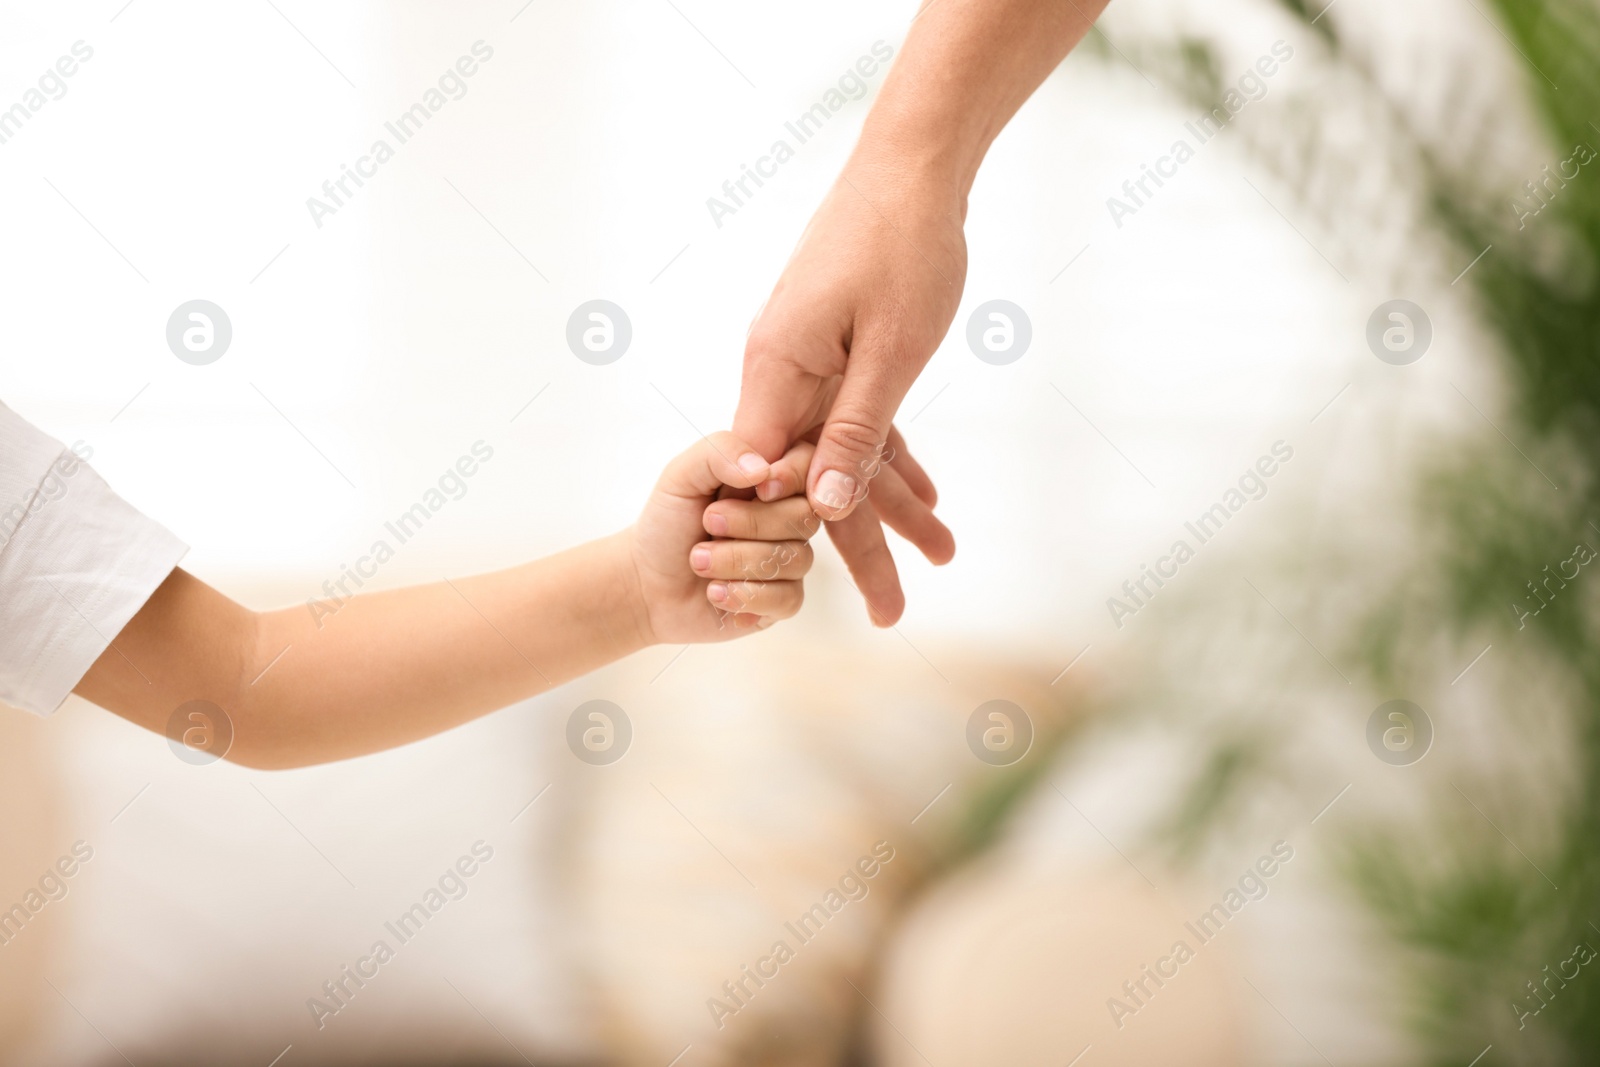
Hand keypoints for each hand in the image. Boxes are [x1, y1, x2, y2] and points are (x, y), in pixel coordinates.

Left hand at [629, 432, 818, 644]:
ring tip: (699, 562)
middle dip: (751, 523)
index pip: (808, 468)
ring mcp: (788, 561)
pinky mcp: (782, 602)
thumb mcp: (681, 476)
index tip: (756, 489)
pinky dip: (746, 595)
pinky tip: (715, 592)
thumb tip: (763, 469)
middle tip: (708, 524)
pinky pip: (788, 598)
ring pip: (796, 558)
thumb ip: (720, 452)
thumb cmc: (667, 527)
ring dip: (738, 561)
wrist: (647, 585)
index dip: (789, 478)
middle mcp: (786, 519)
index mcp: (770, 481)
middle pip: (805, 516)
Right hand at [734, 160, 961, 626]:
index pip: (772, 479)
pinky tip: (926, 499)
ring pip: (843, 452)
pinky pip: (859, 419)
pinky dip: (891, 457)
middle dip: (859, 547)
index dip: (801, 540)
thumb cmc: (902, 248)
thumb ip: (854, 432)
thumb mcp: (888, 351)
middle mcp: (780, 371)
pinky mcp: (834, 350)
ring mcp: (807, 360)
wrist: (910, 166)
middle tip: (892, 617)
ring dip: (890, 505)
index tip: (840, 598)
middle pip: (811, 477)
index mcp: (776, 371)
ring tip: (939, 560)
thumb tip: (826, 508)